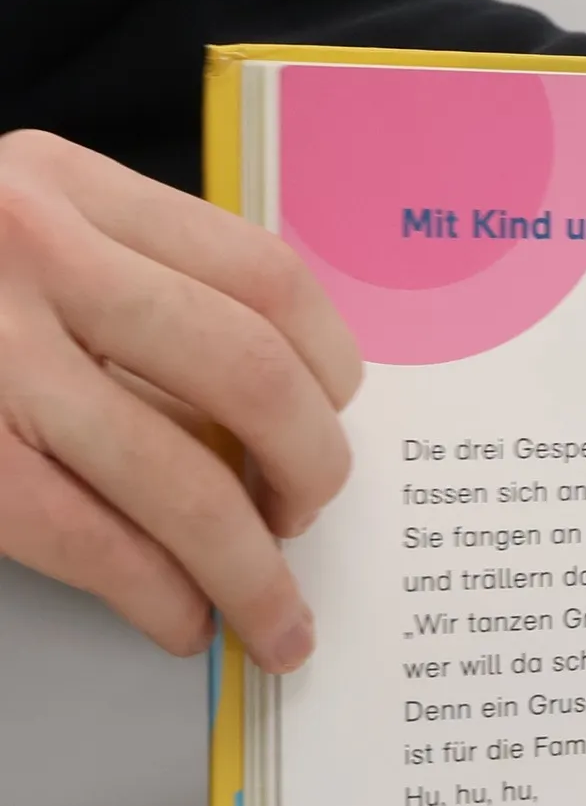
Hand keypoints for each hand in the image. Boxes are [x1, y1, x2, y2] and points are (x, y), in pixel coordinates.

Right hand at [0, 132, 361, 670]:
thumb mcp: (16, 226)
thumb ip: (129, 279)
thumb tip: (278, 406)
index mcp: (65, 184)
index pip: (267, 275)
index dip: (329, 369)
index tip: (334, 420)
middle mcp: (31, 254)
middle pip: (250, 376)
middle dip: (311, 471)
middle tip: (309, 518)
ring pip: (179, 478)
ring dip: (251, 570)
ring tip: (274, 616)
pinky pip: (86, 540)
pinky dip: (155, 595)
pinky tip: (180, 622)